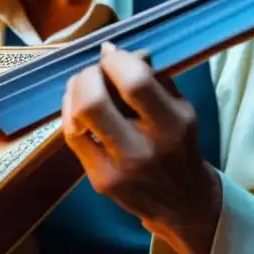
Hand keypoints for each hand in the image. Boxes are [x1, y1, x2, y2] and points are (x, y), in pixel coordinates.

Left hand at [61, 42, 222, 253]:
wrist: (183, 202)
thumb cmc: (180, 145)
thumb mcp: (181, 108)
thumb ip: (154, 78)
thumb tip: (116, 51)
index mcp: (173, 125)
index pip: (135, 82)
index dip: (117, 60)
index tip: (114, 55)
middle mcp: (145, 150)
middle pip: (95, 101)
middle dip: (88, 74)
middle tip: (96, 70)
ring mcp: (119, 169)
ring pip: (78, 117)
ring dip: (76, 90)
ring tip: (84, 83)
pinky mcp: (101, 182)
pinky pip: (72, 136)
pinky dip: (70, 112)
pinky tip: (77, 104)